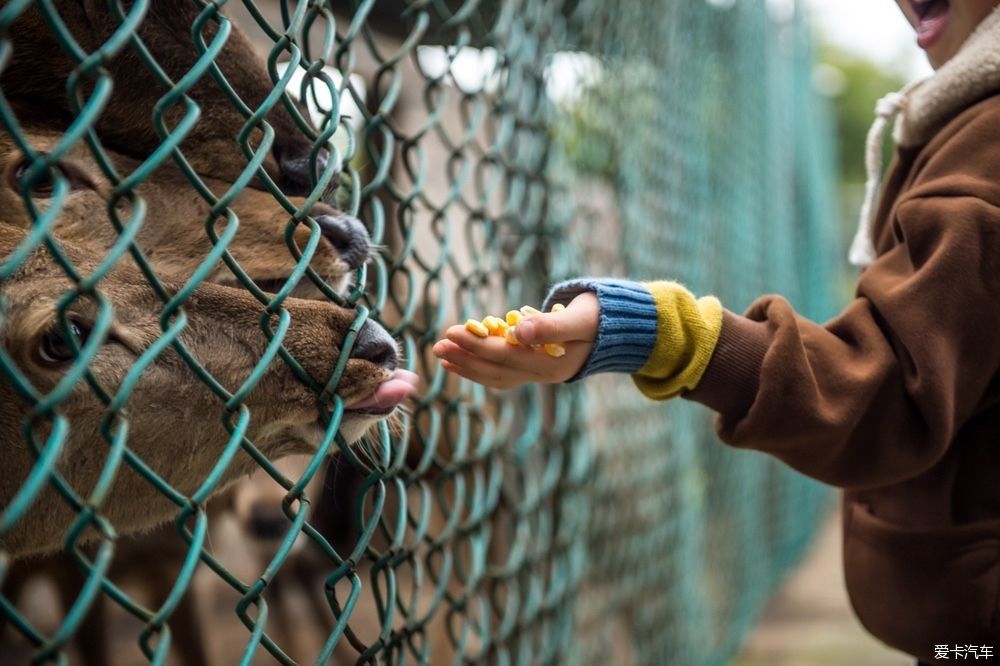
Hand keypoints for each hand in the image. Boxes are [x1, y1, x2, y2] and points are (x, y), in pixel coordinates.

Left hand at [431, 292, 598, 389]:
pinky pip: (504, 373)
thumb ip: (550, 326)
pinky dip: (482, 368)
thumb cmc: (602, 317)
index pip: (505, 356)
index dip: (476, 346)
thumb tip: (519, 330)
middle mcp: (543, 375)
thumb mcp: (580, 318)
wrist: (622, 328)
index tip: (451, 333)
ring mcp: (540, 374)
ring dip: (468, 365)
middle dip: (465, 357)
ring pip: (497, 375)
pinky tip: (463, 361)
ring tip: (443, 356)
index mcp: (552, 365)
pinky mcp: (537, 367)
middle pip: (496, 369)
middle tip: (437, 346)